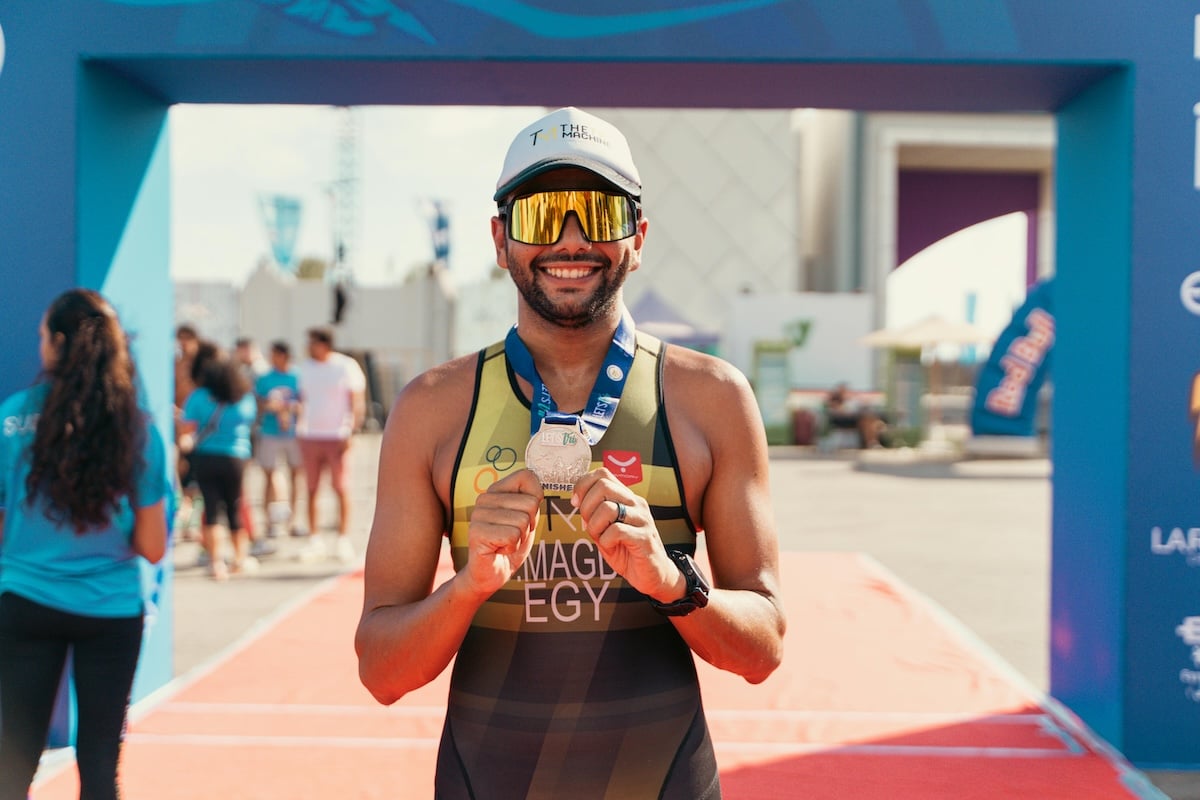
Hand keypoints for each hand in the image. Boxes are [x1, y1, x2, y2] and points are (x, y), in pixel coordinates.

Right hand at [463, 469, 542, 596]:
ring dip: (519, 538)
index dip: (536, 500)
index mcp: (497, 490)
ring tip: (505, 543)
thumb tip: (538, 483)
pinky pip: (512, 536)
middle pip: (530, 503)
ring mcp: (478, 514)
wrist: (492, 573)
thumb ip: (532, 499)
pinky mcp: (476, 532)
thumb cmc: (510, 544)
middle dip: (529, 525)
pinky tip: (499, 549)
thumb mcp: (527, 518)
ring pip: (522, 521)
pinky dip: (511, 547)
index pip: (527, 476)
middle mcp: (485, 498)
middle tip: (513, 535)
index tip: (525, 517)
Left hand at [572, 469, 681, 601]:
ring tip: (600, 538)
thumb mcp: (605, 530)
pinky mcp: (645, 537)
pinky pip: (616, 531)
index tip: (575, 502)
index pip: (603, 473)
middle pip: (603, 485)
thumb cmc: (627, 551)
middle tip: (588, 524)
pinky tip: (611, 546)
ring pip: (608, 508)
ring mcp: (642, 519)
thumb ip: (594, 515)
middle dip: (586, 506)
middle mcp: (636, 503)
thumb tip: (577, 501)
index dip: (583, 485)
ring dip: (595, 526)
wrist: (652, 575)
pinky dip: (605, 541)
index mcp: (626, 498)